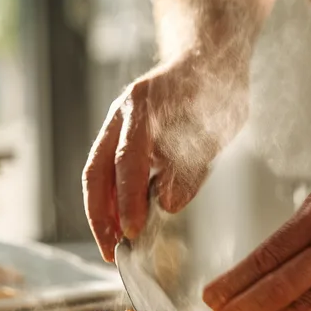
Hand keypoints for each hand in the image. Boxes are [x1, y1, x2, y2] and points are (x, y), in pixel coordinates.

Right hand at [82, 50, 248, 260]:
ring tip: (111, 246)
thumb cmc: (213, 93)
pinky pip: (106, 173)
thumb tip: (167, 204)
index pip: (128, 160)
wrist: (204, 58)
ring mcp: (115, 126)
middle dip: (100, 216)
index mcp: (143, 107)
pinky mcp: (118, 138)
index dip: (128, 200)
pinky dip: (110, 201)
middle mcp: (121, 116)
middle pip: (97, 172)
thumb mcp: (214, 130)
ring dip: (101, 213)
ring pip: (96, 175)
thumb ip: (190, 167)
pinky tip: (119, 224)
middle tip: (111, 251)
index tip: (132, 231)